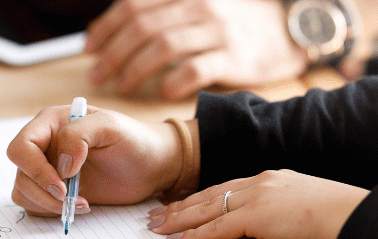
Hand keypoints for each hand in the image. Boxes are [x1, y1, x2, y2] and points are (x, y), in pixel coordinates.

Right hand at [7, 105, 183, 214]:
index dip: (36, 169)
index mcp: (51, 123)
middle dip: (43, 191)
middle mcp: (44, 145)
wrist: (151, 166)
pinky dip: (52, 211)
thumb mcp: (111, 127)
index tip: (63, 183)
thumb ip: (79, 135)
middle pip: (21, 173)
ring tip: (81, 203)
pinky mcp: (54, 190)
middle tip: (70, 198)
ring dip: (48, 204)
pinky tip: (80, 206)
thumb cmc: (134, 140)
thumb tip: (61, 165)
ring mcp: (47, 169)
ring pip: (23, 191)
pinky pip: (34, 204)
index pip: (21, 147)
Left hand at [85, 0, 309, 98]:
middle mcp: (198, 7)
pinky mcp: (234, 57)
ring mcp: (217, 31)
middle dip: (113, 52)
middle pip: (142, 26)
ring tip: (121, 86)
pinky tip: (163, 92)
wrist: (288, 31)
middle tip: (97, 75)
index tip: (89, 49)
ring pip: (163, 46)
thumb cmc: (233, 25)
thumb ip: (161, 14)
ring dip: (135, 68)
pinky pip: (197, 68)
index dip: (106, 27)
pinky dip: (175, 81)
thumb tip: (112, 30)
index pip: (133, 5)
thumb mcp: (197, 8)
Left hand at [147, 169, 368, 238]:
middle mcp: (263, 182)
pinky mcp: (258, 215)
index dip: (201, 199)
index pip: (227, 189)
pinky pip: (217, 226)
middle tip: (155, 215)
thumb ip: (285, 218)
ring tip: (156, 228)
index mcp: (274, 180)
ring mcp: (260, 196)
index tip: (181, 206)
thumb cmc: (340, 223)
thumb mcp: (307, 214)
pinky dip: (194, 234)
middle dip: (180, 206)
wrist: (359, 220)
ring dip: (179, 219)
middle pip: (210, 194)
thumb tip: (275, 234)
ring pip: (208, 208)